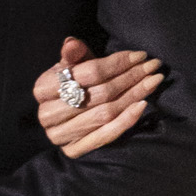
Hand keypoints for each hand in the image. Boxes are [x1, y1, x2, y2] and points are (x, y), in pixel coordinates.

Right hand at [32, 37, 162, 158]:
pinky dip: (126, 120)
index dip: (117, 63)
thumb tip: (72, 44)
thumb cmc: (73, 86)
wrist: (66, 118)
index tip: (140, 55)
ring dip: (134, 96)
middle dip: (131, 78)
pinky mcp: (73, 151)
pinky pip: (105, 136)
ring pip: (105, 113)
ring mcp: (59, 135)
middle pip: (100, 94)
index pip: (89, 73)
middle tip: (153, 67)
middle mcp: (47, 114)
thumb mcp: (72, 67)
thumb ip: (74, 55)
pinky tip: (142, 105)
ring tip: (153, 82)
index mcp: (42, 88)